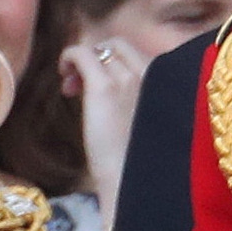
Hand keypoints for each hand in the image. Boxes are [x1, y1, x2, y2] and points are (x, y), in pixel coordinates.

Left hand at [57, 35, 149, 220]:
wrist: (133, 185)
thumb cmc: (142, 166)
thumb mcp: (151, 128)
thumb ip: (143, 105)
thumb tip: (121, 97)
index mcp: (168, 84)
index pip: (139, 55)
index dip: (116, 64)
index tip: (103, 87)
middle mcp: (153, 74)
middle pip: (120, 45)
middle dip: (100, 57)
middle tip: (82, 85)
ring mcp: (129, 78)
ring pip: (100, 48)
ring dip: (82, 63)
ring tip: (71, 87)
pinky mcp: (104, 86)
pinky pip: (81, 53)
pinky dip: (69, 57)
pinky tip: (63, 75)